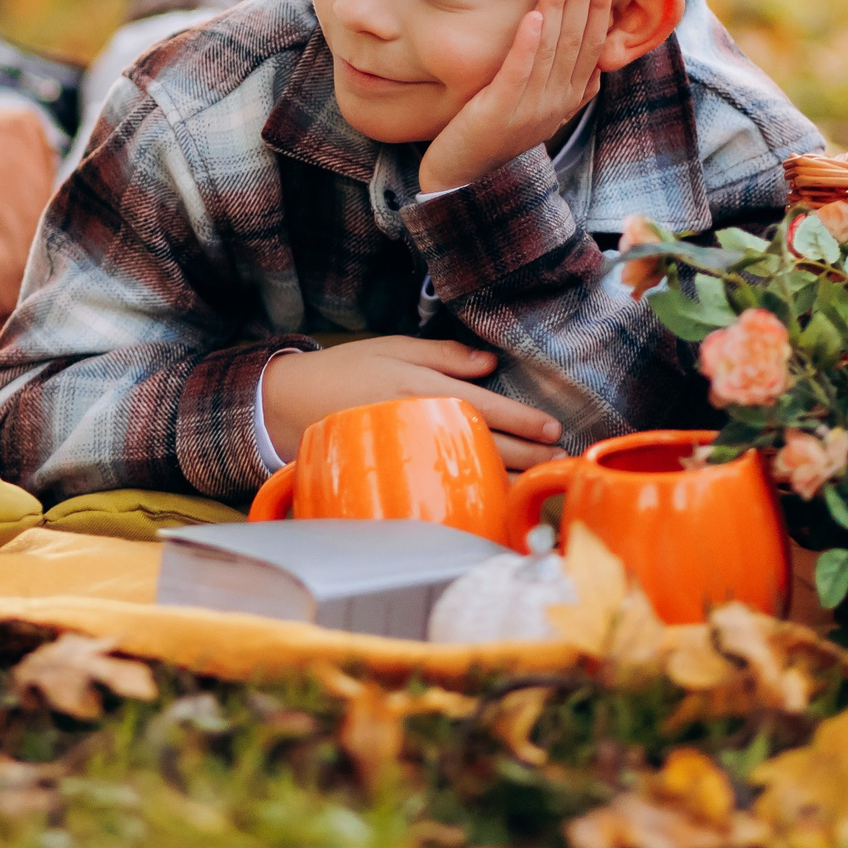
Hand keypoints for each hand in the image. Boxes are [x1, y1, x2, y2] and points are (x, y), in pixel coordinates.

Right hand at [260, 336, 563, 467]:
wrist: (290, 403)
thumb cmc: (345, 369)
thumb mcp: (394, 347)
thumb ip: (444, 354)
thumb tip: (490, 363)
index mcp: (423, 388)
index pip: (485, 407)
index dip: (521, 420)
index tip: (551, 429)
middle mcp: (420, 422)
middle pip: (483, 443)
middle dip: (525, 454)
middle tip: (556, 460)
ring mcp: (406, 451)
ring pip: (464, 470)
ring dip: (504, 479)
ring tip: (535, 484)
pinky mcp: (392, 471)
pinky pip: (436, 486)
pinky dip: (466, 495)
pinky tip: (487, 501)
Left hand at [418, 0, 613, 194]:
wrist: (463, 179)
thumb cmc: (496, 134)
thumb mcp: (537, 107)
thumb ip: (564, 82)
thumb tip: (595, 58)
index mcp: (568, 98)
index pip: (593, 45)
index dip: (600, 7)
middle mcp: (557, 102)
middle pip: (577, 40)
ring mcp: (531, 108)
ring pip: (551, 48)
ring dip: (557, 5)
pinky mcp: (500, 111)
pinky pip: (518, 71)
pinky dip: (527, 42)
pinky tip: (531, 14)